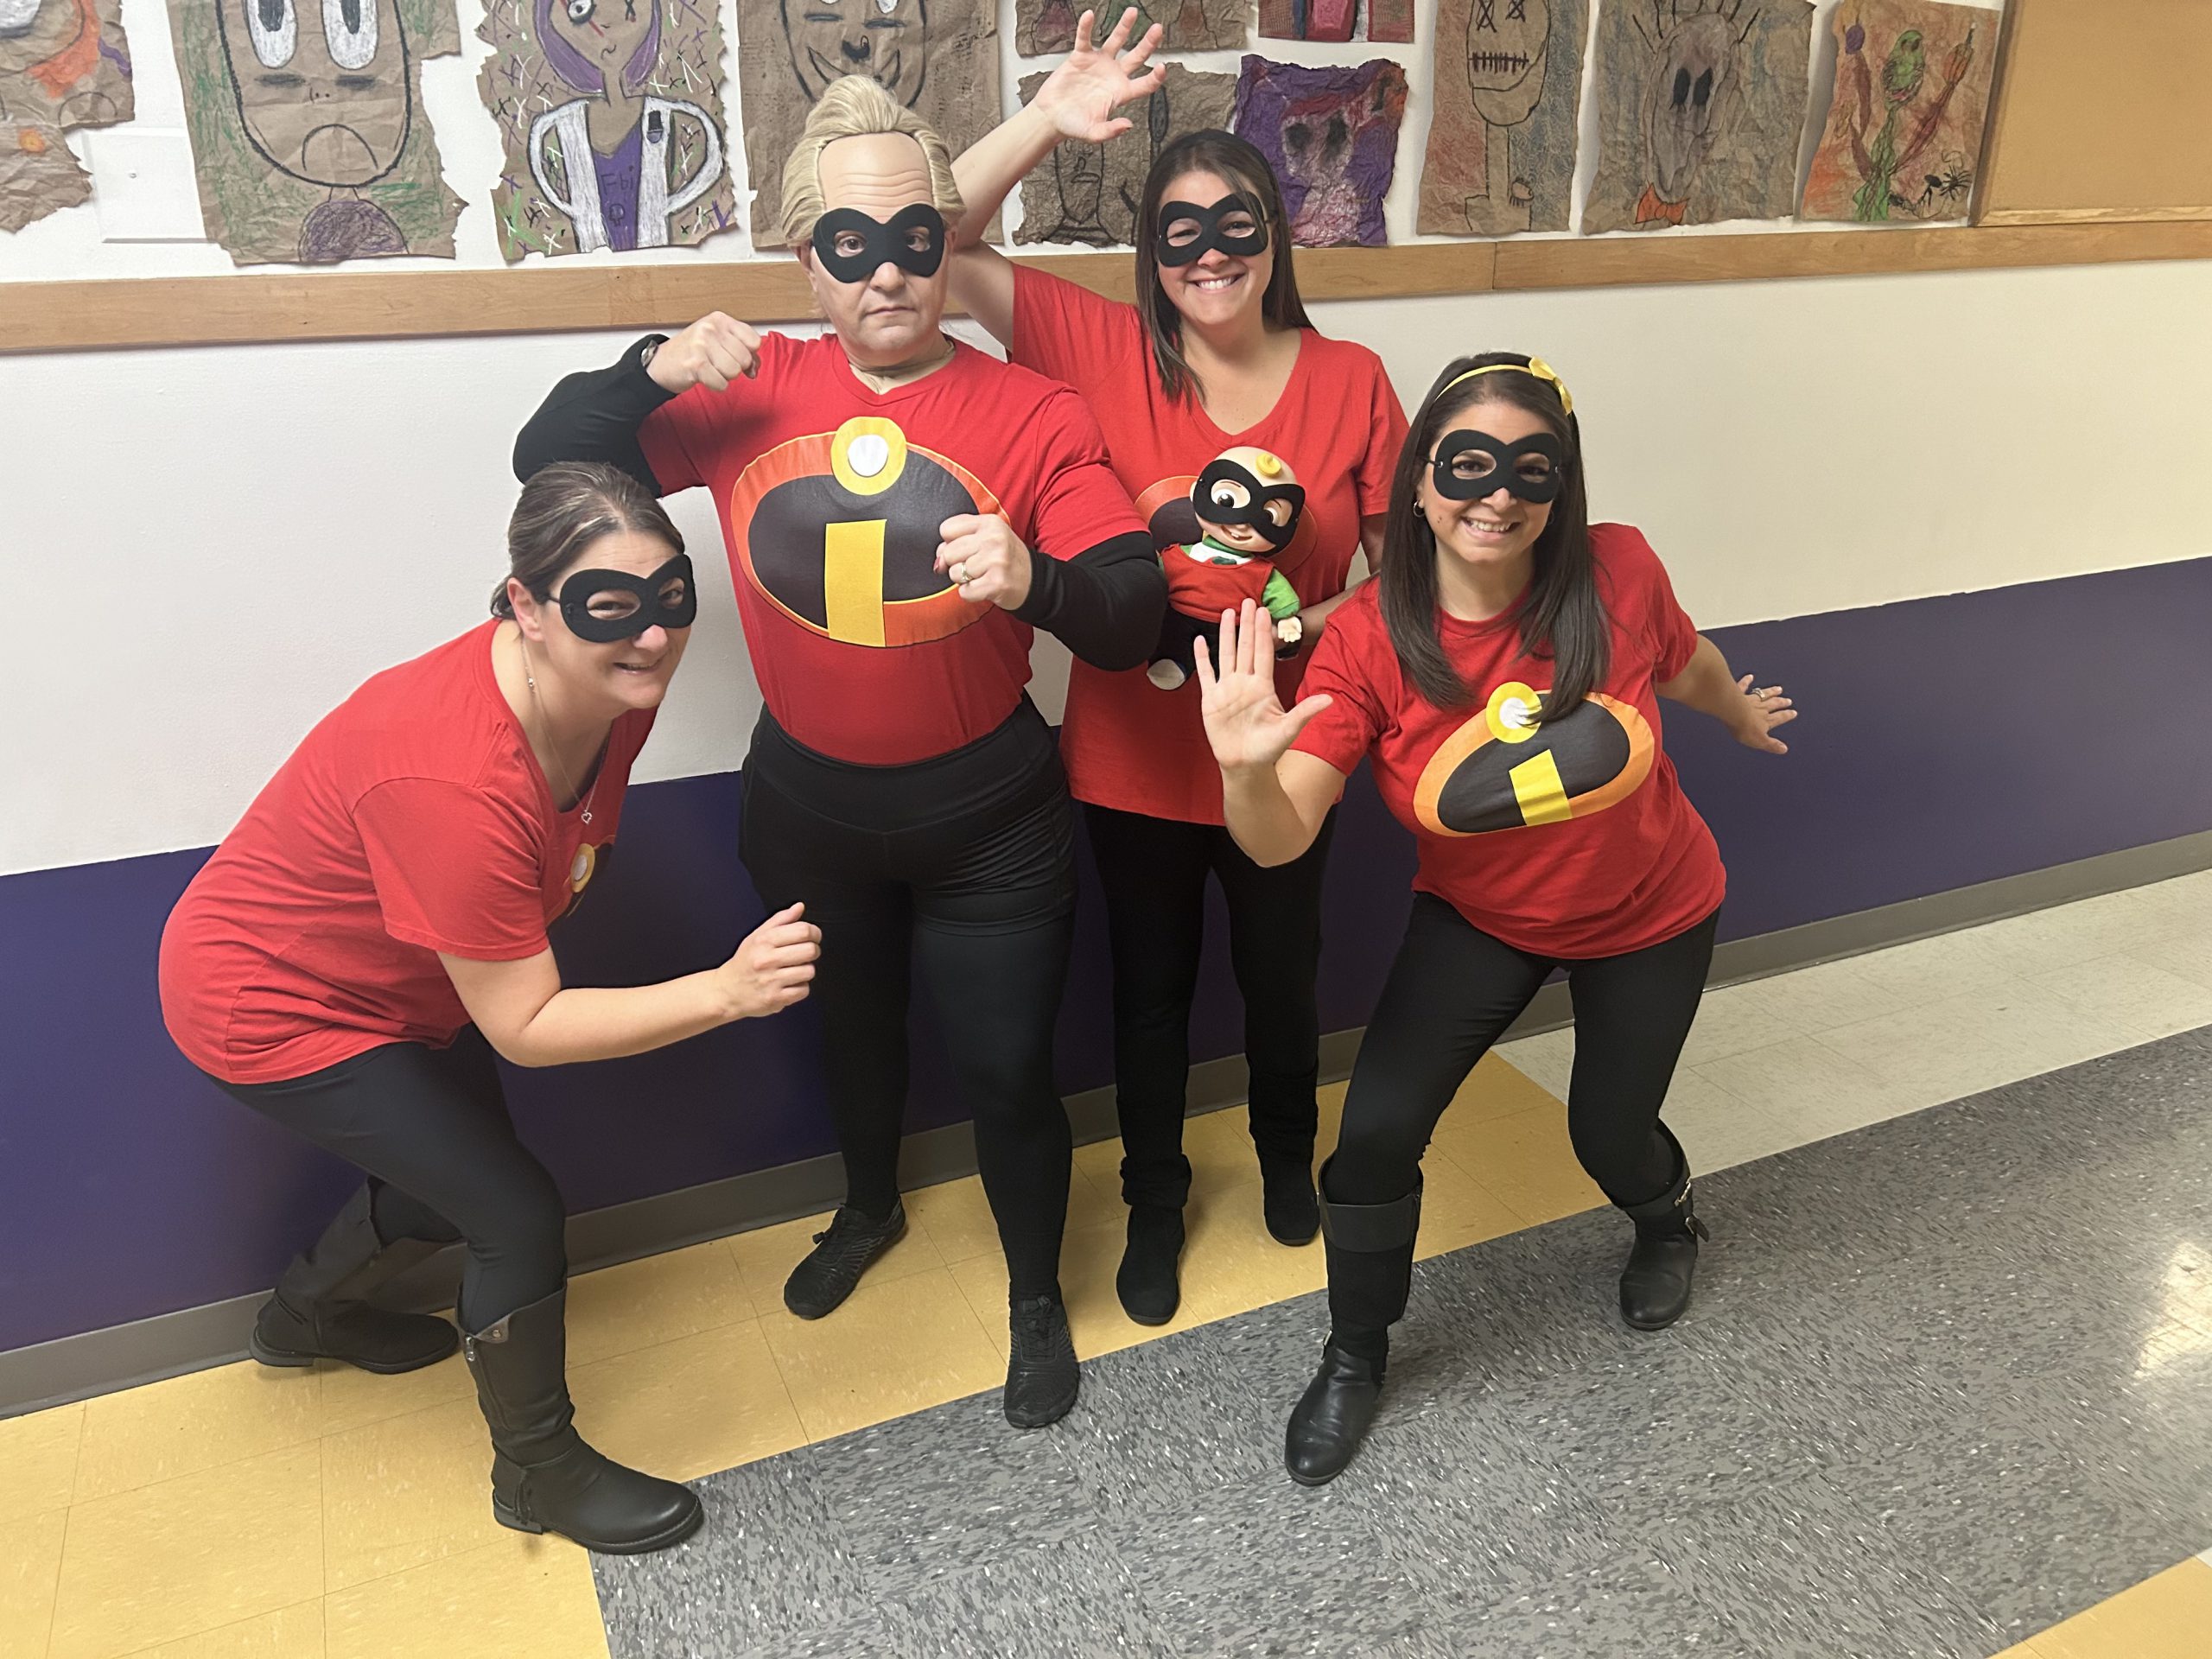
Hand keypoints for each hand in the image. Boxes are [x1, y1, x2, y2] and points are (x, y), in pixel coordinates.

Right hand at [646, 313, 760, 393]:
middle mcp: (711, 328)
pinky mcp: (695, 363)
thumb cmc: (692, 351)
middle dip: (735, 368)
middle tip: (718, 364)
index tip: (737, 357)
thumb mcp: (718, 342)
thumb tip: (755, 367)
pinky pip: (722, 383)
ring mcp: (701, 344)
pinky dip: (716, 386)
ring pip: (734, 372)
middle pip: (745, 359)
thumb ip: (742, 350)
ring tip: (711, 369)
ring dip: (724, 377)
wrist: (661, 362)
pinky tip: (705, 377)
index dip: (750, 355)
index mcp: (720, 319)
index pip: (754, 341)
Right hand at [718, 903, 818, 1018]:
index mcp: (764, 941)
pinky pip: (804, 990)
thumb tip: (799, 907)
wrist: (727, 991)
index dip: (814, 933)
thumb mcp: (757, 936)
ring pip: (809, 971)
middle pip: (810, 950)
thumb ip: (780, 920)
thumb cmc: (745, 962)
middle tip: (805, 954)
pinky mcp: (775, 998)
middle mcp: (767, 960)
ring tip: (794, 970)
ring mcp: (771, 980)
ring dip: (806, 970)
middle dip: (813, 951)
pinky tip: (789, 984)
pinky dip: (800, 988)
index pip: (803, 931)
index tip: (813, 936)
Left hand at [935, 514, 1032, 609]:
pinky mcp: (996, 583)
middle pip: (948, 552)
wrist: (1034, 580)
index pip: (947, 529)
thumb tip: (938, 563)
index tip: (964, 549)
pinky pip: (964, 592)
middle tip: (975, 565)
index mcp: (989, 522)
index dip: (950, 542)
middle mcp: (993, 539)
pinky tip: (984, 587)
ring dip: (964, 580)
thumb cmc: (1004, 558)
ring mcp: (996, 561)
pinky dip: (970, 594)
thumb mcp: (987, 536)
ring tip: (982, 576)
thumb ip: (958, 540)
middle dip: (955, 563)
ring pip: (955, 573)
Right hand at [1030, 8, 1165, 143]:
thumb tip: (1128, 126)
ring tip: (1132, 12)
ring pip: (1116, 41)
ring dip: (1124, 27)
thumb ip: (1110, 131)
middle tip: (1158, 29)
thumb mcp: (1092, 133)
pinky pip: (1085, 38)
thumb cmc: (1072, 126)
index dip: (1155, 77)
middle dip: (1148, 43)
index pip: (1145, 84)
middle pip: (1137, 57)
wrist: (1051, 116)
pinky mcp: (1081, 57)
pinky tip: (1089, 16)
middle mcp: (1113, 76)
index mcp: (1120, 94)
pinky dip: (1086, 27)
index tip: (1162, 67)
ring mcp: (1098, 64)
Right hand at [1194, 601, 1331, 773]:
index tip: (1264, 611)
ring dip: (1226, 634)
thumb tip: (1330, 700)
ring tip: (1227, 613)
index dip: (1263, 632)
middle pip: (1245, 647)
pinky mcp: (1211, 700)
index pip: (1263, 652)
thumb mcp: (1289, 729)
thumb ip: (1306, 711)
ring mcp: (1227, 690)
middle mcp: (1245, 683)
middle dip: (1247, 624)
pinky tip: (1200, 640)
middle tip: (1248, 601)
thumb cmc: (1268, 749)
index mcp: (1263, 687)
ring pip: (1226, 655)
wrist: (1245, 765)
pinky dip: (1202, 657)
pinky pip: (1206, 674)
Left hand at [1731, 675, 1795, 754]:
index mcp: (1766, 720)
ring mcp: (1750, 699)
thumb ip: (1772, 745)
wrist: (1732, 713)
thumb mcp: (1760, 741)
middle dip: (1781, 703)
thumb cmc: (1745, 728)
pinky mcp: (1738, 693)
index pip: (1779, 718)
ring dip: (1771, 692)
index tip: (1794, 712)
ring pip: (1763, 695)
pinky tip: (1750, 676)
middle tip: (1788, 700)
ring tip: (1779, 688)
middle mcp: (1760, 708)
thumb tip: (1784, 749)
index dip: (1787, 716)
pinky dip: (1747, 681)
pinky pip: (1743, 686)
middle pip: (1773, 704)